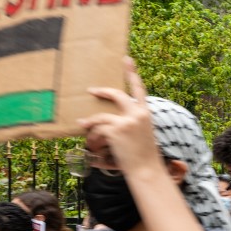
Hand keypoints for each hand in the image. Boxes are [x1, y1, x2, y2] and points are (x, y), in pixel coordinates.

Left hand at [77, 58, 161, 176]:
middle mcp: (138, 114)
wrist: (147, 170)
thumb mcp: (143, 135)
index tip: (127, 60)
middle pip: (117, 94)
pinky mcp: (116, 130)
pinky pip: (98, 128)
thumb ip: (133, 124)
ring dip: (91, 121)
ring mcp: (127, 121)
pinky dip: (91, 132)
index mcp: (146, 113)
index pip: (139, 89)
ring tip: (83, 124)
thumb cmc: (145, 157)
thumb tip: (113, 122)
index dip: (132, 73)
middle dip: (103, 91)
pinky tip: (85, 133)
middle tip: (92, 90)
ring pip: (102, 115)